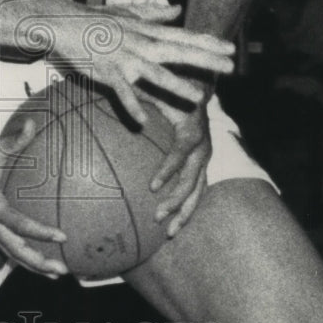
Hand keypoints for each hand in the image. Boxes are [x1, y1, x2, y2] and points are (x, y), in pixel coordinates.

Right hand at [0, 117, 68, 277]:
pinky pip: (6, 244)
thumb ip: (14, 137)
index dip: (40, 231)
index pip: (17, 223)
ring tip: (56, 272)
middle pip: (13, 248)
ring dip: (31, 263)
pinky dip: (23, 253)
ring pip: (9, 251)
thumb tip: (31, 123)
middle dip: (37, 262)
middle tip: (62, 268)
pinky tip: (39, 258)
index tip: (62, 236)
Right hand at [58, 4, 233, 126]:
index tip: (231, 48)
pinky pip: (121, 92)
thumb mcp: (128, 12)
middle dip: (205, 60)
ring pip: (155, 74)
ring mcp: (124, 58)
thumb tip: (179, 8)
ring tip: (199, 99)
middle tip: (231, 67)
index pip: (183, 36)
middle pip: (178, 52)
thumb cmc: (96, 18)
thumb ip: (154, 12)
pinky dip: (131, 106)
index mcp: (146, 31)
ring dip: (177, 86)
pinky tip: (143, 121)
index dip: (208, 42)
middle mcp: (140, 43)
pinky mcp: (107, 72)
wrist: (65, 23)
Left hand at [146, 93, 210, 236]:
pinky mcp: (201, 165)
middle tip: (156, 216)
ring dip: (184, 212)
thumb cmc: (170, 90)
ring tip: (169, 233)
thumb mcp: (156, 90)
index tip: (152, 187)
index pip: (180, 154)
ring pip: (198, 191)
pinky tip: (173, 224)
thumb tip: (118, 96)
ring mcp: (204, 159)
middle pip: (192, 180)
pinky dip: (186, 207)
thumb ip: (138, 95)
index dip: (168, 170)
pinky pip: (196, 190)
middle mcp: (202, 148)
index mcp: (191, 131)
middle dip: (176, 201)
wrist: (197, 90)